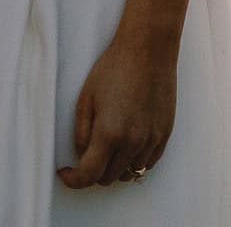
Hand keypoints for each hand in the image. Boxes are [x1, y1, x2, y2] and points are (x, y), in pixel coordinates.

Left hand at [56, 31, 176, 188]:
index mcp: (109, 134)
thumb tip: (81, 155)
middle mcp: (132, 143)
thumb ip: (81, 131)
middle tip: (86, 155)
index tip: (66, 173)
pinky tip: (127, 143)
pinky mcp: (164, 135)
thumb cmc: (114, 67)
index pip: (89, 175)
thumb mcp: (86, 96)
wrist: (148, 50)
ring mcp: (151, 141)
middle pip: (109, 178)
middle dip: (93, 172)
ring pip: (129, 174)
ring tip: (108, 145)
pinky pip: (148, 163)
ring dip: (115, 167)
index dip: (74, 180)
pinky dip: (134, 160)